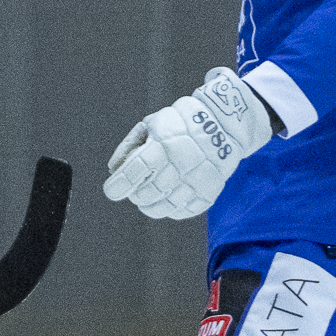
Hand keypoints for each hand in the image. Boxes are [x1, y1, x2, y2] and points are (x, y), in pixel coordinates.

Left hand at [103, 68, 274, 219]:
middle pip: (149, 192)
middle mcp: (183, 162)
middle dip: (136, 195)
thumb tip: (113, 170)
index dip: (121, 183)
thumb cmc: (180, 124)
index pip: (138, 168)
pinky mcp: (209, 191)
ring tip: (148, 197)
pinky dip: (171, 209)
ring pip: (166, 206)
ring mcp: (198, 179)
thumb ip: (130, 146)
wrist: (224, 124)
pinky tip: (168, 198)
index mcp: (165, 142)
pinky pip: (184, 210)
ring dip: (150, 205)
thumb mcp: (151, 124)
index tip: (111, 191)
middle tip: (135, 189)